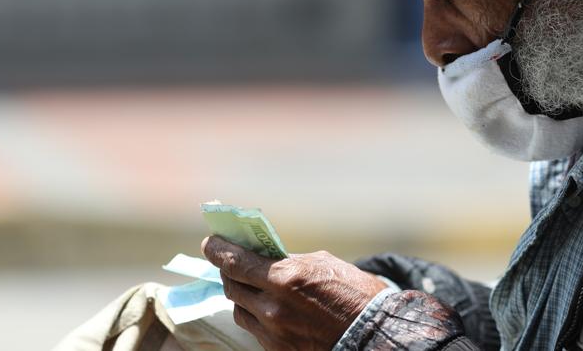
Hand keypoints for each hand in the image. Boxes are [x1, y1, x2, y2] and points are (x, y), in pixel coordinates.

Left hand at [202, 236, 389, 349]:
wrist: (373, 333)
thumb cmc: (353, 291)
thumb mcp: (321, 263)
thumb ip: (288, 261)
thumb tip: (264, 257)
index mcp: (285, 277)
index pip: (234, 262)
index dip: (217, 250)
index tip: (210, 242)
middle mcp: (273, 306)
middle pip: (231, 285)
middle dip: (227, 270)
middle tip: (226, 259)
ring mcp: (273, 331)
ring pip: (238, 308)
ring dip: (239, 293)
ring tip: (245, 281)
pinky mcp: (277, 349)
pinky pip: (253, 327)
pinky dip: (253, 313)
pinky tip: (262, 305)